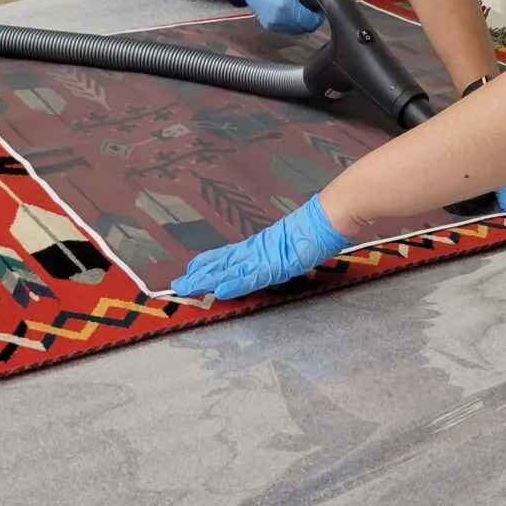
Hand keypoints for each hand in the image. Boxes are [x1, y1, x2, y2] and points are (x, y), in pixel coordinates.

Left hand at [170, 194, 350, 299]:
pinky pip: (252, 277)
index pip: (229, 256)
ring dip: (208, 280)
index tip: (190, 269)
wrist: (328, 216)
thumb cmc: (315, 227)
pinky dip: (235, 284)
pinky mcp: (275, 264)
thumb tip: (276, 255)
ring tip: (188, 287)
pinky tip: (220, 290)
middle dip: (199, 275)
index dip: (208, 263)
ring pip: (230, 271)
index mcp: (260, 245)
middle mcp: (257, 250)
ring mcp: (264, 257)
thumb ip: (279, 251)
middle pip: (222, 264)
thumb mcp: (294, 242)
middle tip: (177, 284)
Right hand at [221, 0, 325, 33]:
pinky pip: (285, 28)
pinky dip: (291, 22)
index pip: (312, 22)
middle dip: (310, 18)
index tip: (316, 3)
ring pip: (295, 31)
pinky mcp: (266, 24)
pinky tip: (289, 9)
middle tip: (308, 3)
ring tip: (298, 5)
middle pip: (305, 29)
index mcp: (287, 8)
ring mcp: (271, 24)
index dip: (317, 13)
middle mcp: (278, 20)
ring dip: (300, 21)